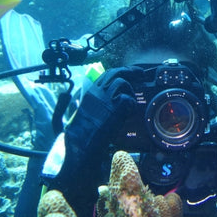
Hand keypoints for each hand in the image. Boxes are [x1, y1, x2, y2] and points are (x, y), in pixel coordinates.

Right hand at [47, 66, 143, 188]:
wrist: (81, 145)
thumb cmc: (76, 135)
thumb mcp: (76, 114)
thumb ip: (79, 104)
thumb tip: (75, 97)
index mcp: (89, 93)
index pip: (106, 75)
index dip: (118, 72)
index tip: (126, 72)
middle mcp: (97, 92)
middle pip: (116, 72)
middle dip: (130, 71)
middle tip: (140, 73)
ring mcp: (106, 97)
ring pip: (122, 82)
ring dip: (129, 91)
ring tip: (130, 101)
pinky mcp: (115, 106)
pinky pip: (128, 99)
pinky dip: (131, 105)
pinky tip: (128, 112)